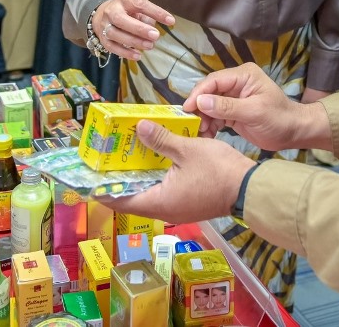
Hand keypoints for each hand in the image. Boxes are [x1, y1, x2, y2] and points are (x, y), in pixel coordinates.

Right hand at [92, 0, 174, 60]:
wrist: (103, 15)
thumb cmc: (127, 12)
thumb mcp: (138, 8)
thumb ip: (147, 16)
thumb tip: (153, 29)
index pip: (140, 4)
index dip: (155, 12)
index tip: (171, 21)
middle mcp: (111, 11)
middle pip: (121, 19)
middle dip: (139, 29)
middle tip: (156, 36)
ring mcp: (104, 25)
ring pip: (115, 34)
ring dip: (133, 41)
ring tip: (150, 46)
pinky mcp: (102, 38)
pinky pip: (112, 47)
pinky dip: (125, 53)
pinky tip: (138, 55)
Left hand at [94, 120, 253, 222]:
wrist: (251, 188)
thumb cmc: (219, 172)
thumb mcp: (187, 150)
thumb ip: (162, 140)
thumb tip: (140, 128)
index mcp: (159, 202)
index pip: (119, 201)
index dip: (101, 189)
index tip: (88, 177)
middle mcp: (165, 209)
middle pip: (132, 196)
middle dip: (119, 178)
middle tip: (106, 158)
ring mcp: (178, 207)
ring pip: (149, 192)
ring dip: (138, 175)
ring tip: (126, 154)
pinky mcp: (189, 201)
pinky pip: (164, 190)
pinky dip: (155, 176)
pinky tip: (154, 157)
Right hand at [184, 63, 329, 150]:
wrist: (294, 133)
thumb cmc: (279, 118)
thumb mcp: (254, 112)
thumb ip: (227, 106)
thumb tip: (200, 101)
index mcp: (243, 75)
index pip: (214, 80)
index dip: (199, 93)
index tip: (187, 109)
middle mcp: (236, 83)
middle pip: (209, 92)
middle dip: (199, 108)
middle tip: (192, 124)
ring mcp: (233, 97)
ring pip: (209, 105)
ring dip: (203, 118)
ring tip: (200, 132)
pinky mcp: (232, 111)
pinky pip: (215, 115)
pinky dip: (209, 124)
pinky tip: (207, 134)